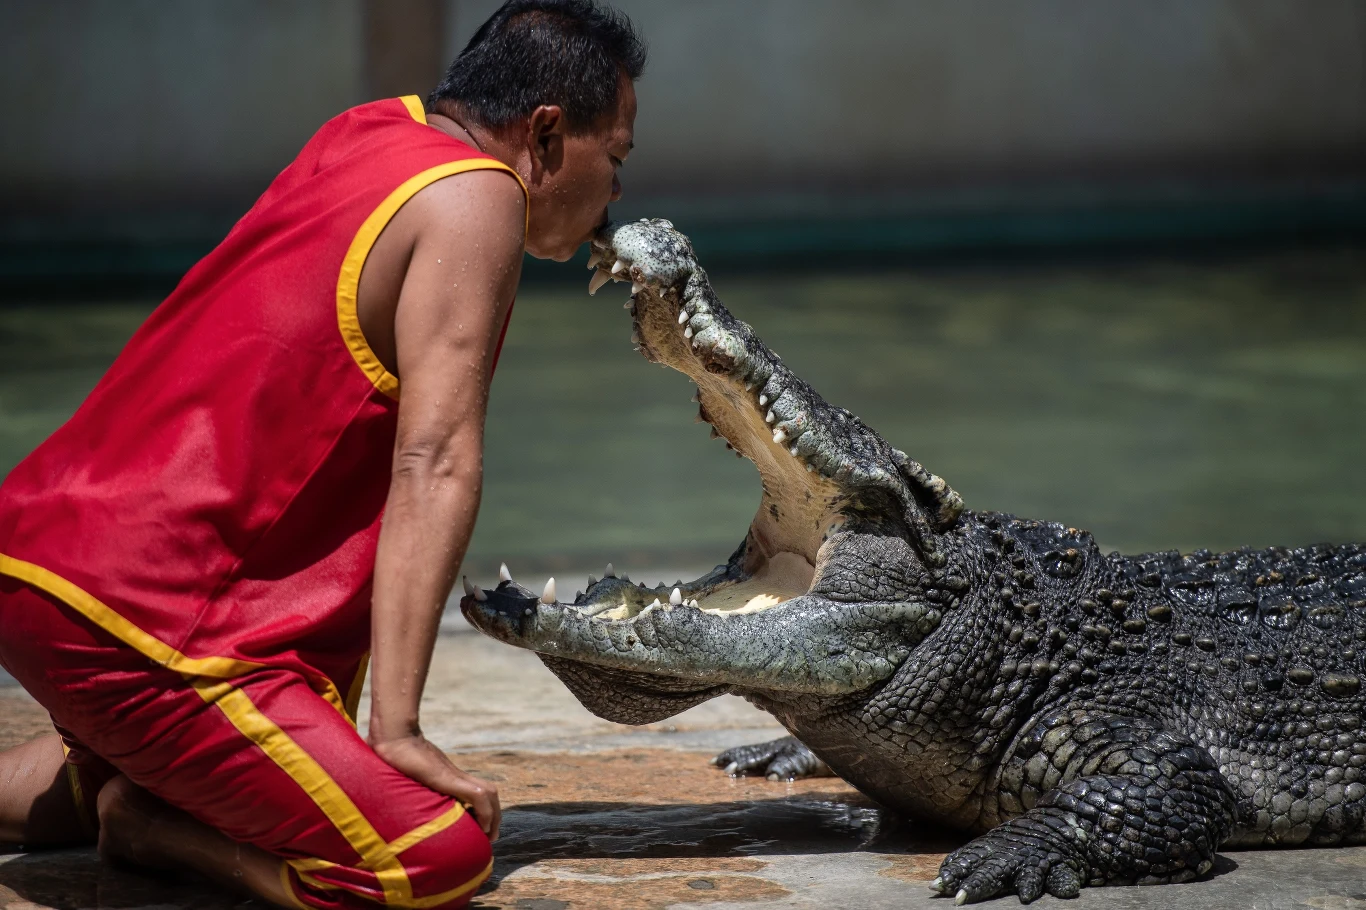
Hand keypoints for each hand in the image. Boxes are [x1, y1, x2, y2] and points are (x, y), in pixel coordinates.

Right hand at [370, 734, 500, 840]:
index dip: (481, 809)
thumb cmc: (389, 753)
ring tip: (488, 832)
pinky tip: (482, 825)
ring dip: (493, 815)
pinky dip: (485, 812)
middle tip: (489, 834)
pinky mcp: (450, 778)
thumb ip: (395, 784)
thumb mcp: (397, 776)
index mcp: (445, 776)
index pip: (475, 791)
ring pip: (489, 793)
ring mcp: (453, 776)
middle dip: (493, 815)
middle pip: (489, 792)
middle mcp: (454, 776)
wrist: (392, 735)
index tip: (478, 827)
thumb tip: (366, 791)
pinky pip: (478, 796)